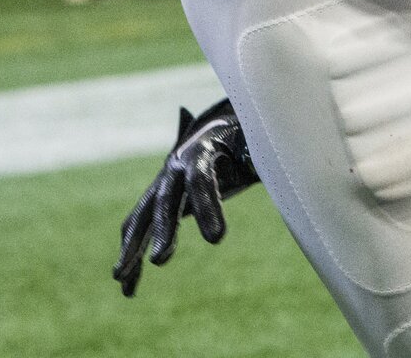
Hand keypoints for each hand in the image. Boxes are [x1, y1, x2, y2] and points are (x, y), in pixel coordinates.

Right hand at [115, 100, 258, 296]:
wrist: (222, 124)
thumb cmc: (247, 136)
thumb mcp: (260, 143)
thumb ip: (265, 159)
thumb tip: (288, 174)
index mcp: (203, 148)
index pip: (201, 178)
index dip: (207, 206)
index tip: (217, 239)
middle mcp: (176, 164)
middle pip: (167, 200)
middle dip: (164, 231)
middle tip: (162, 261)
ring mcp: (163, 182)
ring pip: (143, 215)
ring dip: (132, 246)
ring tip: (122, 278)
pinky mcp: (159, 198)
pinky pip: (141, 226)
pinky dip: (132, 253)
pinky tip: (128, 285)